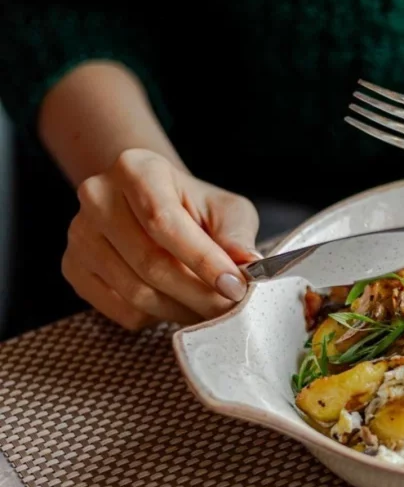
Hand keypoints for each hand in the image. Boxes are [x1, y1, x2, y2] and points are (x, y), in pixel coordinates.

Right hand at [63, 150, 259, 329]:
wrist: (148, 206)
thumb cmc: (193, 208)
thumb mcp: (225, 209)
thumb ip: (236, 235)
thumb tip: (248, 264)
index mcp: (136, 169)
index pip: (165, 222)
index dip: (203, 260)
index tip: (235, 287)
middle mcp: (97, 196)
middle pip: (150, 263)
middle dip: (198, 295)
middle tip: (229, 310)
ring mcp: (79, 234)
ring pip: (136, 293)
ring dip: (180, 311)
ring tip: (207, 310)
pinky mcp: (73, 267)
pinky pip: (120, 310)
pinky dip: (155, 318)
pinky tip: (174, 305)